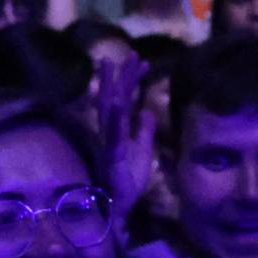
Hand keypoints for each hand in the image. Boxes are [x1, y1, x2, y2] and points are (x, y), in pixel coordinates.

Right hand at [92, 53, 158, 210]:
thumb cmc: (128, 179)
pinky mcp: (113, 155)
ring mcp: (110, 142)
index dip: (132, 80)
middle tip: (129, 52)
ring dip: (113, 87)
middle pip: (114, 98)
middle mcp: (111, 132)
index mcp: (119, 130)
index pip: (124, 99)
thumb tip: (147, 111)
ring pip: (109, 110)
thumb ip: (143, 130)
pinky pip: (114, 134)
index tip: (143, 61)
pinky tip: (119, 102)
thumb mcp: (142, 150)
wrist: (121, 205)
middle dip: (121, 76)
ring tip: (116, 66)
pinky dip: (116, 117)